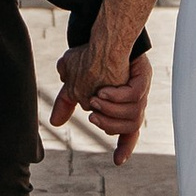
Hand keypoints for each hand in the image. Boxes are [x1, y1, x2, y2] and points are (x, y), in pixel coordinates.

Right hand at [50, 35, 151, 167]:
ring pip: (133, 116)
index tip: (117, 162)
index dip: (125, 147)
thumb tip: (55, 123)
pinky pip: (134, 96)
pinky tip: (104, 90)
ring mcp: (140, 91)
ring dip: (112, 111)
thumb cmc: (90, 58)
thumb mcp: (74, 83)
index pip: (128, 132)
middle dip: (109, 125)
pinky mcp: (141, 78)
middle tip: (92, 115)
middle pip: (129, 127)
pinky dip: (118, 97)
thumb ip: (67, 103)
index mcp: (123, 106)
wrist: (104, 33)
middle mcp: (135, 102)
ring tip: (97, 99)